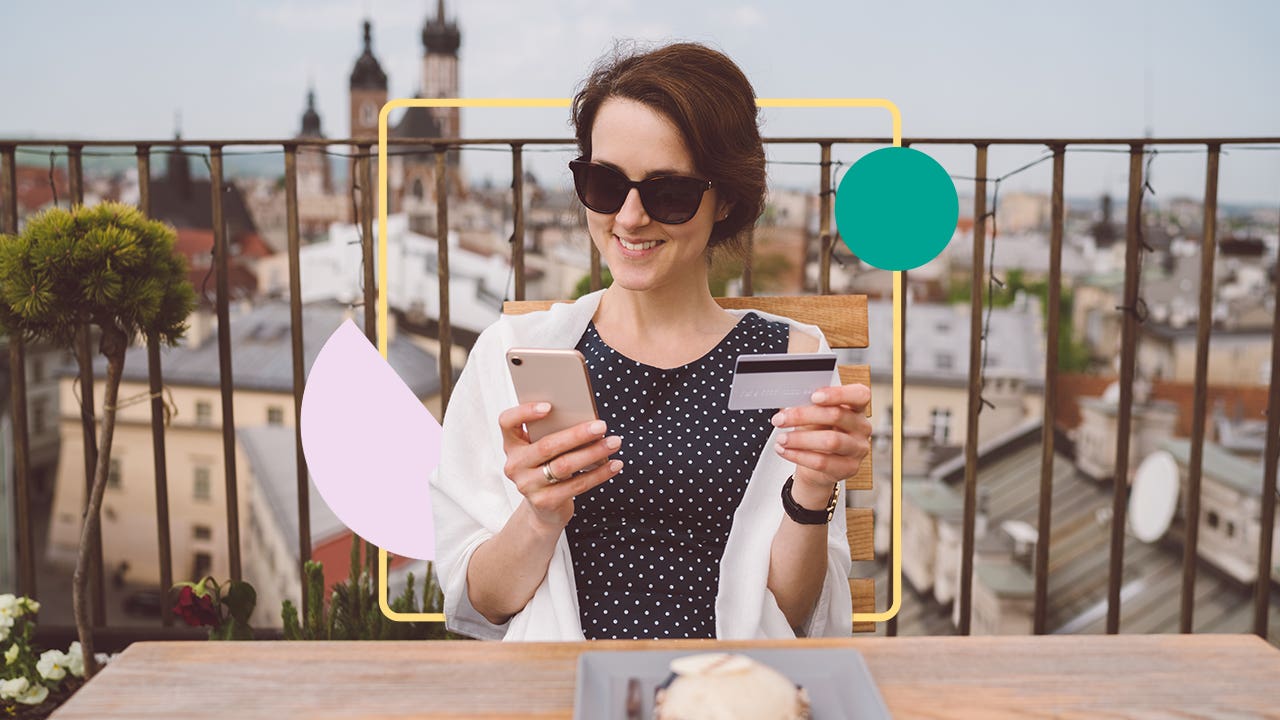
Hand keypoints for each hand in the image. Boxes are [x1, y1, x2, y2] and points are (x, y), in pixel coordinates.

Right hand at [498, 402, 623, 530]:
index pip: (507, 422)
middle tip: (602, 426)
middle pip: (546, 446)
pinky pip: (577, 485)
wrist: (544, 509)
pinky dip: (599, 474)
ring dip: (593, 453)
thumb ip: (553, 433)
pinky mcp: (544, 502)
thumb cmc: (548, 467)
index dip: (525, 412)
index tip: (549, 406)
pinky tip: (615, 464)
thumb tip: (586, 419)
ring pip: (564, 466)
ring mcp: (527, 485)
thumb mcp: (544, 450)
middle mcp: (515, 465)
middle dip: (577, 434)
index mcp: (512, 444)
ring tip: (614, 442)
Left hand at [770, 383, 871, 496]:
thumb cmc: (818, 433)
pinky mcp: (849, 468)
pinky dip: (798, 456)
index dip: (838, 394)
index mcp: (856, 407)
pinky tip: (784, 451)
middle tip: (780, 419)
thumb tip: (790, 403)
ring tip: (781, 438)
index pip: (859, 395)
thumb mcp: (815, 417)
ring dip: (800, 439)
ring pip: (830, 440)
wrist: (817, 465)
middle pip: (837, 416)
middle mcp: (862, 427)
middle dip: (803, 416)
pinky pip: (822, 462)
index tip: (814, 396)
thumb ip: (809, 407)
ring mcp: (858, 449)